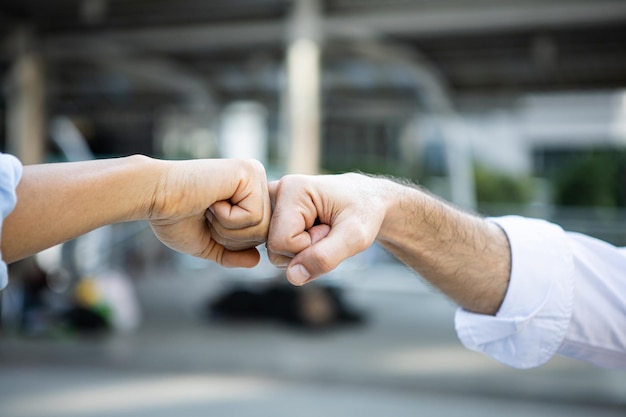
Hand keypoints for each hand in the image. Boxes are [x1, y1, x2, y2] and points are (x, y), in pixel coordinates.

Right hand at [148, 159, 269, 267]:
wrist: (152, 198)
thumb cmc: (173, 217)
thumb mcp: (208, 242)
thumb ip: (232, 254)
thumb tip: (256, 260)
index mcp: (247, 192)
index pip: (260, 233)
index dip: (233, 241)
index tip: (208, 221)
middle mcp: (255, 178)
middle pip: (265, 232)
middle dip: (232, 237)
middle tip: (207, 215)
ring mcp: (254, 173)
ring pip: (262, 227)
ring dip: (228, 229)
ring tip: (209, 208)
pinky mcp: (248, 172)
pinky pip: (254, 216)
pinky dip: (228, 218)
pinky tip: (212, 201)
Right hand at [267, 173, 389, 284]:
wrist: (367, 200)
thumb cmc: (364, 212)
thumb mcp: (356, 237)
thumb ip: (325, 257)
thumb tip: (293, 276)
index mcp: (291, 188)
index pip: (282, 242)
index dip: (309, 247)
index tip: (330, 229)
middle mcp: (274, 192)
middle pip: (274, 249)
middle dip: (304, 250)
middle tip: (327, 229)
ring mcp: (270, 204)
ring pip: (274, 252)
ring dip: (302, 251)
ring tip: (321, 229)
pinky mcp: (272, 216)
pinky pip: (277, 249)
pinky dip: (297, 250)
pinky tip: (310, 232)